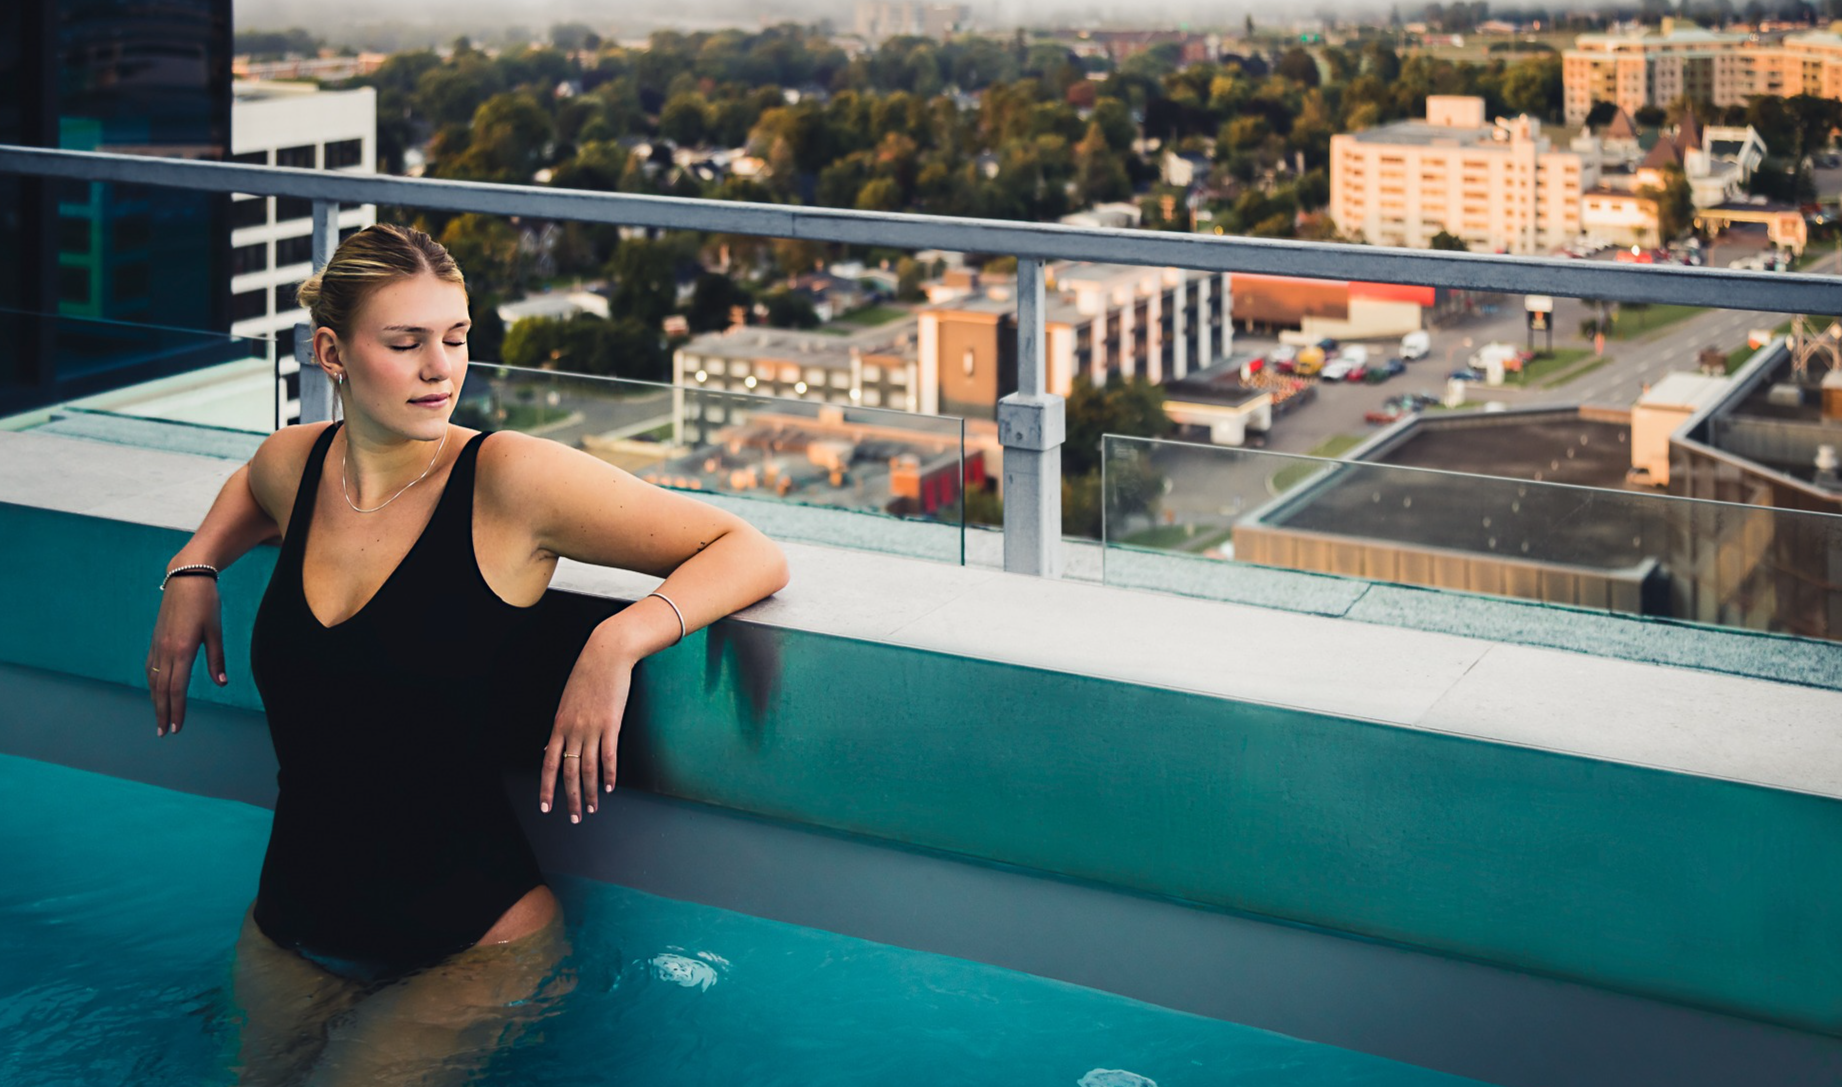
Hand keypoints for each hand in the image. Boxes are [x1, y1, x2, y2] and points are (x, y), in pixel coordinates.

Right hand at [146, 577, 227, 736]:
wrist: (186, 578)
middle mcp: (166, 650)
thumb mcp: (216, 631)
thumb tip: (221, 684)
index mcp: (182, 650)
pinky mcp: (155, 639)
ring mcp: (158, 644)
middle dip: (162, 711)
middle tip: (163, 732)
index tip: (176, 727)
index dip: (176, 709)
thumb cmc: (206, 603)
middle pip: (161, 689)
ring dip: (155, 700)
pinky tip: (155, 691)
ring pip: (153, 679)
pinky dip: (152, 683)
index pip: (177, 688)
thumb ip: (217, 659)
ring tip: (159, 717)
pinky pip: (150, 667)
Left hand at [540, 627, 635, 822]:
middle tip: (574, 818)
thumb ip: (558, 728)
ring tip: (592, 808)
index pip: (549, 763)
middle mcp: (572, 729)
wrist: (606, 654)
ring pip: (588, 768)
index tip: (546, 807)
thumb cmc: (587, 675)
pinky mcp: (611, 723)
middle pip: (569, 772)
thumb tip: (548, 747)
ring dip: (589, 792)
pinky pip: (608, 755)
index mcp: (559, 724)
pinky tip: (608, 787)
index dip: (547, 787)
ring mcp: (592, 727)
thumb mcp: (565, 702)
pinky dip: (608, 774)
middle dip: (570, 798)